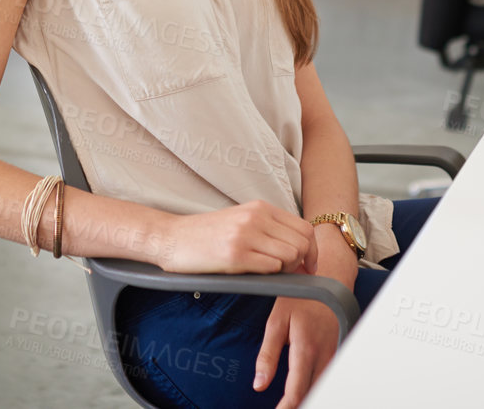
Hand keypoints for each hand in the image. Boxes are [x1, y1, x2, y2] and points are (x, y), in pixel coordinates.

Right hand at [158, 201, 317, 274]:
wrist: (171, 238)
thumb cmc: (206, 235)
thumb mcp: (241, 221)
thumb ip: (268, 229)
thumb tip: (300, 251)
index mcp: (260, 208)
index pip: (305, 228)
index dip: (312, 251)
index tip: (307, 266)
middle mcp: (256, 217)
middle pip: (303, 243)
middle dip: (302, 263)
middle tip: (288, 273)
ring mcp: (246, 235)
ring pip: (291, 256)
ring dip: (285, 270)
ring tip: (266, 272)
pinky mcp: (235, 255)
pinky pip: (271, 268)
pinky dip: (269, 275)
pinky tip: (253, 274)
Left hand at [255, 295, 340, 406]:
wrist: (327, 278)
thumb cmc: (300, 297)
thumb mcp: (276, 322)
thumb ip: (267, 355)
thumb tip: (259, 384)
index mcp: (305, 349)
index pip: (297, 390)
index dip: (286, 407)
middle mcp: (324, 355)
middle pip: (312, 392)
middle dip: (298, 404)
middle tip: (283, 408)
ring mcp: (335, 353)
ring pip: (323, 385)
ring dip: (309, 395)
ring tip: (292, 401)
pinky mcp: (339, 349)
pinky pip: (330, 374)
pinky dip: (320, 384)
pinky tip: (308, 386)